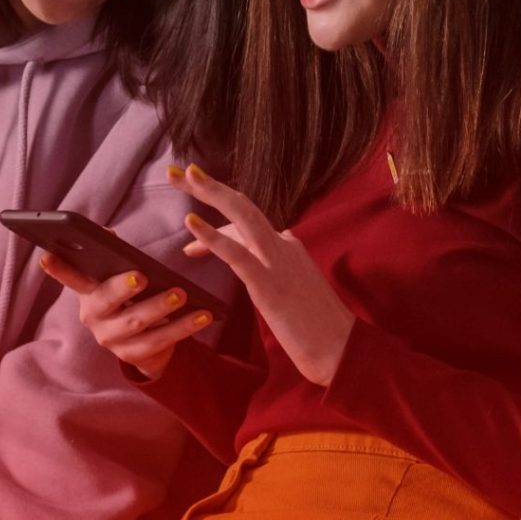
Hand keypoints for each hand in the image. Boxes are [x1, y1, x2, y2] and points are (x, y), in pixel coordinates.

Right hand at [40, 253, 213, 379]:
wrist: (146, 343)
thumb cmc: (132, 297)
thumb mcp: (122, 276)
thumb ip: (114, 256)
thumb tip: (107, 232)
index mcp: (89, 293)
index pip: (71, 277)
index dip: (59, 269)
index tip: (47, 256)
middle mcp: (94, 317)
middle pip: (107, 302)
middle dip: (123, 288)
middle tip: (142, 276)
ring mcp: (111, 340)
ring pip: (136, 324)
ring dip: (160, 308)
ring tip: (182, 294)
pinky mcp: (132, 357)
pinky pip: (160, 342)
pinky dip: (184, 327)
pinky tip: (203, 315)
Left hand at [168, 163, 355, 386]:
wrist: (340, 350)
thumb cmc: (317, 328)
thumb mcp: (291, 290)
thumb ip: (271, 272)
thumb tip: (247, 266)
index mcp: (288, 246)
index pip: (246, 225)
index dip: (215, 225)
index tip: (190, 226)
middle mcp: (283, 244)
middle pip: (242, 206)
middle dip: (210, 186)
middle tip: (179, 170)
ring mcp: (277, 261)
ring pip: (242, 216)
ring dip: (211, 192)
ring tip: (184, 174)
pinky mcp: (269, 283)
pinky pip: (236, 254)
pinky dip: (212, 236)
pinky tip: (191, 222)